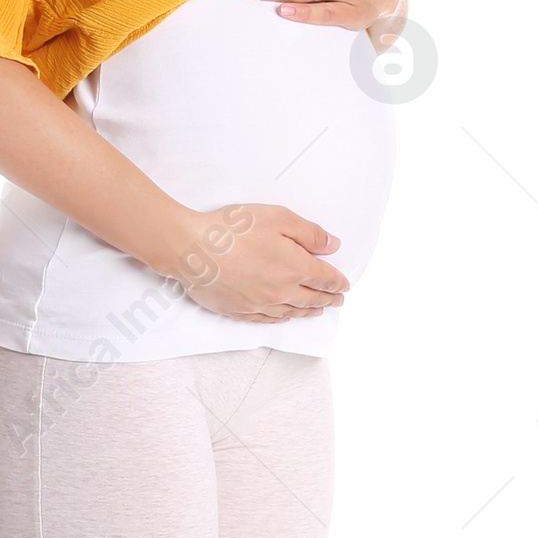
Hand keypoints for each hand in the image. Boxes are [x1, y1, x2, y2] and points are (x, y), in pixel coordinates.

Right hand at [161, 203, 349, 323]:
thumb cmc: (233, 228)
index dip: (337, 282)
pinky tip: (283, 318)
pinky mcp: (239, 311)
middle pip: (311, 299)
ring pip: (291, 312)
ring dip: (307, 311)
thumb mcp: (277, 217)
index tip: (345, 285)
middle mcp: (280, 291)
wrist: (192, 248)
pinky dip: (281, 320)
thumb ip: (309, 233)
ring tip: (316, 311)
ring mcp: (259, 304)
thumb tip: (333, 246)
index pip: (323, 278)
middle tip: (337, 301)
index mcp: (294, 267)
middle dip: (327, 299)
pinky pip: (267, 320)